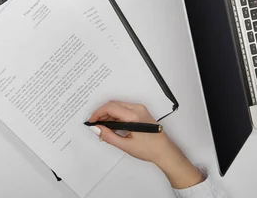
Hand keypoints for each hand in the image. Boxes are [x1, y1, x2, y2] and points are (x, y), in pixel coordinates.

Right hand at [88, 101, 204, 188]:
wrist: (164, 151)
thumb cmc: (148, 149)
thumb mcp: (125, 145)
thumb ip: (109, 136)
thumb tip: (96, 128)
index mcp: (134, 116)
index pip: (110, 107)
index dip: (98, 113)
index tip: (91, 121)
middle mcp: (137, 108)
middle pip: (114, 104)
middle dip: (102, 113)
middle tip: (96, 125)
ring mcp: (140, 109)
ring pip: (118, 106)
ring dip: (109, 114)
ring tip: (103, 127)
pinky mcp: (141, 111)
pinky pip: (124, 108)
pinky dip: (116, 115)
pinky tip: (112, 125)